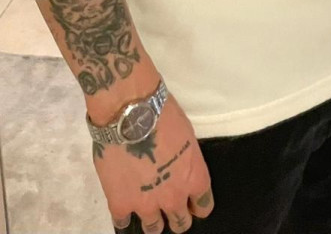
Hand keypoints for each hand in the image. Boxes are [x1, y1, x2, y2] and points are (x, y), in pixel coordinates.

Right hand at [92, 91, 214, 232]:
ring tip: (146, 208)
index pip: (203, 206)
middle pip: (180, 223)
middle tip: (169, 205)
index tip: (191, 202)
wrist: (130, 114)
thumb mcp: (187, 136)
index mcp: (194, 178)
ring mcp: (147, 205)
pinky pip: (123, 223)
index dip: (197, 204)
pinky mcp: (120, 204)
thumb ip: (185, 160)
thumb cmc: (164, 114)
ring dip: (152, 220)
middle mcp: (174, 198)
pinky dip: (124, 217)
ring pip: (154, 229)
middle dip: (176, 216)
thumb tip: (178, 166)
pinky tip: (123, 208)